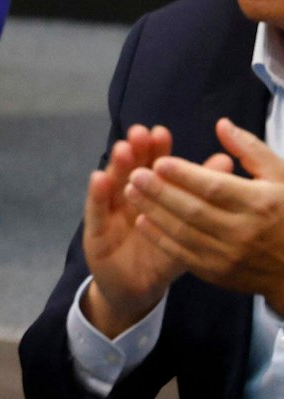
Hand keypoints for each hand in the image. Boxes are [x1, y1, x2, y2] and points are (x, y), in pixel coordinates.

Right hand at [80, 125, 193, 335]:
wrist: (135, 289)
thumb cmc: (160, 255)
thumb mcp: (183, 228)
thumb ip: (200, 195)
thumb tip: (225, 160)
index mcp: (148, 196)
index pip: (152, 167)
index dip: (155, 150)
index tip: (161, 133)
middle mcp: (125, 198)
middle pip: (130, 170)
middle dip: (135, 150)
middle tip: (140, 134)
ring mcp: (108, 213)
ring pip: (112, 185)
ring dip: (116, 166)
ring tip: (123, 149)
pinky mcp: (95, 233)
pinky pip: (95, 213)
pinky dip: (96, 195)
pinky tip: (99, 178)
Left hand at [127, 117, 283, 312]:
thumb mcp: (282, 177)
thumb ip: (250, 150)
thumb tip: (221, 125)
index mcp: (260, 204)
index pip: (214, 188)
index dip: (184, 175)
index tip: (159, 161)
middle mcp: (244, 232)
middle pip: (193, 210)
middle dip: (159, 191)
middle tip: (133, 174)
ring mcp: (230, 256)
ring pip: (183, 232)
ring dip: (153, 212)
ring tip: (130, 192)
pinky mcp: (218, 274)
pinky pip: (183, 255)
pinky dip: (160, 238)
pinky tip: (142, 221)